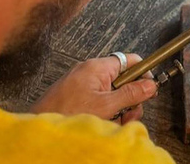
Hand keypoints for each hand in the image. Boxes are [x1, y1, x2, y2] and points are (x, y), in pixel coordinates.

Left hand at [31, 54, 156, 124]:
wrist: (38, 128)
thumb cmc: (66, 114)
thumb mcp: (106, 106)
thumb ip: (131, 94)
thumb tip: (151, 85)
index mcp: (97, 67)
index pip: (130, 60)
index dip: (143, 73)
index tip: (150, 89)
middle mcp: (90, 72)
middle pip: (123, 80)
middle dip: (129, 99)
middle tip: (127, 115)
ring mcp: (82, 84)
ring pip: (112, 93)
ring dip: (118, 109)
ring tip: (112, 123)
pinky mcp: (76, 96)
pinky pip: (99, 100)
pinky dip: (105, 112)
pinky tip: (102, 123)